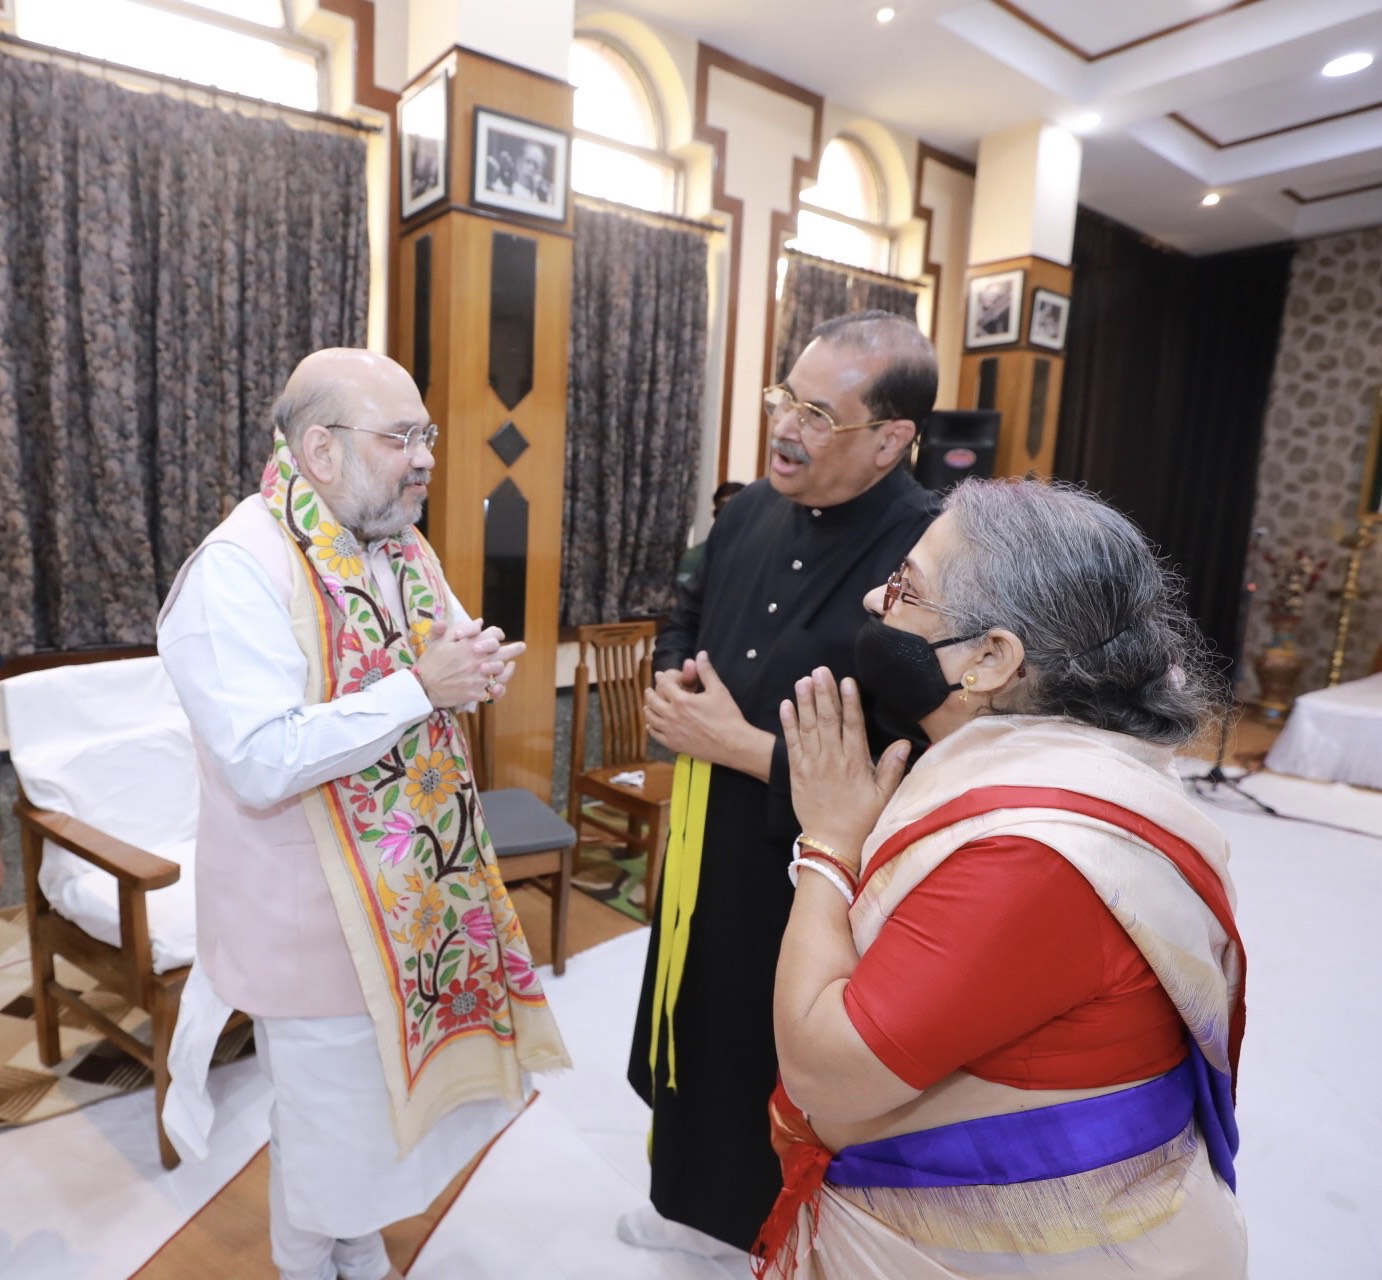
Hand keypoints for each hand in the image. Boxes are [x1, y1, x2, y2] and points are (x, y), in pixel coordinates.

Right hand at [413, 617, 525, 708]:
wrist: (422, 687)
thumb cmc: (429, 663)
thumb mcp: (439, 641)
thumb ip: (458, 628)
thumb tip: (478, 622)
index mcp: (469, 645)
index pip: (493, 634)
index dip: (497, 634)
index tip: (498, 636)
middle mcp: (477, 660)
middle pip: (503, 652)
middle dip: (515, 648)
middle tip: (522, 647)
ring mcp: (478, 677)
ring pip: (502, 672)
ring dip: (507, 669)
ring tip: (510, 666)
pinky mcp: (476, 693)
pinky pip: (494, 691)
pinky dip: (499, 688)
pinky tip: (500, 685)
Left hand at [644, 651, 773, 779]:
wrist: (733, 744)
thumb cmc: (727, 716)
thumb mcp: (718, 690)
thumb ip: (706, 671)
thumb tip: (701, 654)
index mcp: (681, 700)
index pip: (664, 684)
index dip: (661, 677)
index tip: (660, 675)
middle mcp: (672, 715)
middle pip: (653, 701)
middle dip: (650, 693)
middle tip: (650, 690)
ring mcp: (671, 731)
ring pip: (651, 718)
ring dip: (648, 709)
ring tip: (649, 706)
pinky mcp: (674, 744)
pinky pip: (656, 735)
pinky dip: (651, 728)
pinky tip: (652, 725)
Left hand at [780, 668, 909, 868]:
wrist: (832, 844)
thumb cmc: (862, 820)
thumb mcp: (884, 796)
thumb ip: (892, 767)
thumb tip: (905, 742)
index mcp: (855, 762)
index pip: (853, 725)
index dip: (849, 701)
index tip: (846, 680)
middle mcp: (832, 759)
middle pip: (827, 720)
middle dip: (823, 693)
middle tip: (819, 670)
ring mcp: (812, 765)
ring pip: (808, 727)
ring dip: (804, 702)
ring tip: (803, 680)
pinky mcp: (797, 773)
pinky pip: (792, 744)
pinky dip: (788, 724)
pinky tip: (786, 705)